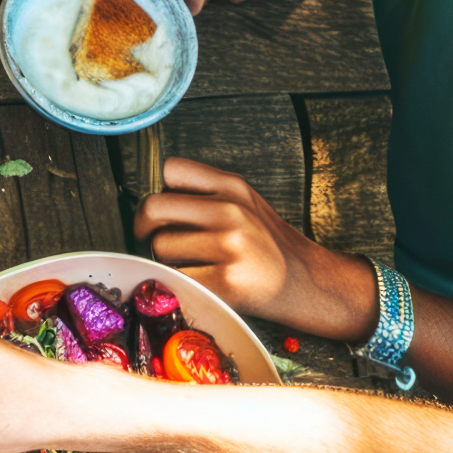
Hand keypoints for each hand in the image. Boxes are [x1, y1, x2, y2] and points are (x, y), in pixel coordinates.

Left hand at [134, 158, 376, 340]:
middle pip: (153, 207)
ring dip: (165, 259)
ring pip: (160, 246)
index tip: (163, 212)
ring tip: (193, 264)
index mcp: (233, 187)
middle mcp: (231, 211)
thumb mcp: (245, 204)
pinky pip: (172, 276)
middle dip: (144, 227)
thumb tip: (150, 205)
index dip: (160, 191)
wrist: (308, 283)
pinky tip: (197, 282)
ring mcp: (229, 245)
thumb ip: (204, 195)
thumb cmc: (266, 246)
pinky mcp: (226, 280)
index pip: (173, 170)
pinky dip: (175, 282)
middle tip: (152, 241)